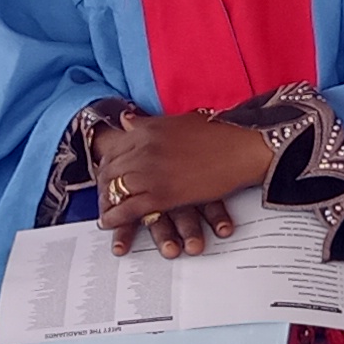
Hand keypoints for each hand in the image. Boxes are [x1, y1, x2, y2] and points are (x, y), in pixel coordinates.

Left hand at [89, 111, 274, 258]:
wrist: (241, 148)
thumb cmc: (216, 134)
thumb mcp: (176, 122)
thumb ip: (147, 123)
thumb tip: (125, 120)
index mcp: (146, 131)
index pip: (114, 150)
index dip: (107, 165)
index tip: (105, 175)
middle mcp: (143, 149)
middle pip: (111, 170)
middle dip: (103, 186)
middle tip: (101, 197)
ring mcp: (151, 172)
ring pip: (116, 189)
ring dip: (106, 203)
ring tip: (104, 213)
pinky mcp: (162, 194)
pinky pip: (129, 209)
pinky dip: (116, 218)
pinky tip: (110, 223)